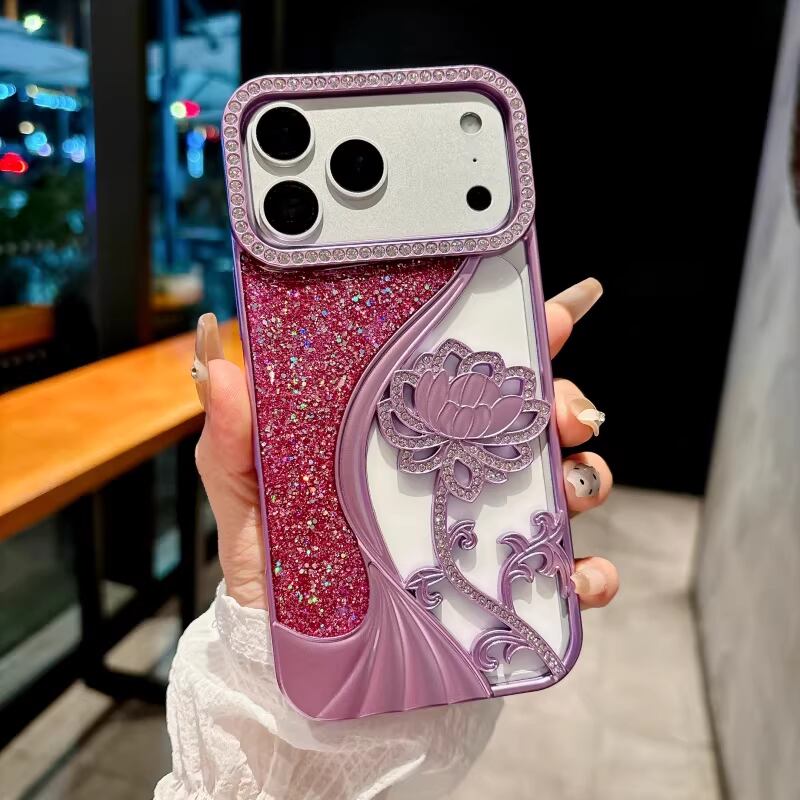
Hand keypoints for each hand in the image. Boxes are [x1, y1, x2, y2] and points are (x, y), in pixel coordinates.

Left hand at [193, 277, 617, 610]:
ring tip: (573, 488)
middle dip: (564, 404)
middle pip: (531, 424)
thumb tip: (218, 364)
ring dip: (588, 478)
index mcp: (406, 441)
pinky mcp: (503, 589)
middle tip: (562, 413)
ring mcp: (485, 529)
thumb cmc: (278, 575)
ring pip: (565, 486)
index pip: (465, 378)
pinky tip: (579, 575)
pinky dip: (589, 571)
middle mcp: (455, 476)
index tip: (547, 316)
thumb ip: (236, 439)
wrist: (293, 667)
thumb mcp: (249, 502)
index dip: (514, 340)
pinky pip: (564, 574)